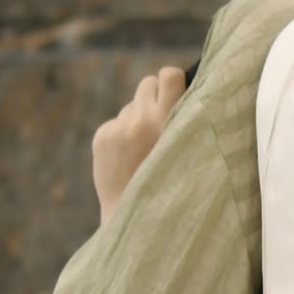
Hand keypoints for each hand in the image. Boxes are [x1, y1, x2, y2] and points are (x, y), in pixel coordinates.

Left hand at [92, 66, 185, 223]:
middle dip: (156, 96)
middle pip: (148, 83)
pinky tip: (131, 158)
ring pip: (133, 105)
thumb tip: (191, 94)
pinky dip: (125, 134)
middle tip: (164, 119)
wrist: (135, 219)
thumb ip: (190, 123)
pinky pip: (118, 121)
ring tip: (148, 148)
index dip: (175, 83)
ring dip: (140, 118)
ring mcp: (117, 128)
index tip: (180, 96)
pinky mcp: (101, 136)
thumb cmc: (175, 188)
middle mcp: (139, 120)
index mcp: (166, 121)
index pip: (169, 74)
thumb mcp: (192, 153)